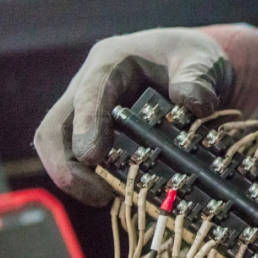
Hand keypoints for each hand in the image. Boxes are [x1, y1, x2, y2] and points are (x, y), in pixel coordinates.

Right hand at [34, 25, 257, 205]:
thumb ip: (198, 78)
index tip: (92, 156)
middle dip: (65, 164)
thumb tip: (196, 103)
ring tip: (108, 198)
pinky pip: (82, 163)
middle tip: (97, 193)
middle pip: (55, 127)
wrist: (193, 68)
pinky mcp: (96, 137)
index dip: (86, 123)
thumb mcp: (202, 60)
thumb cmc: (192, 59)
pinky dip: (96, 182)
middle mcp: (88, 88)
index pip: (89, 91)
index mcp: (111, 62)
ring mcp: (87, 115)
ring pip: (61, 150)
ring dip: (78, 179)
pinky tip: (122, 196)